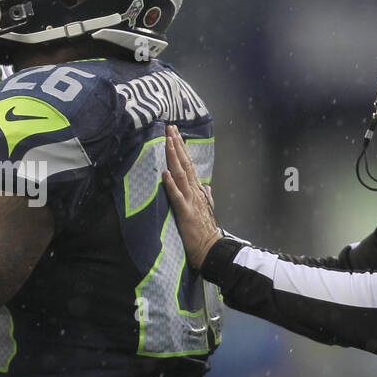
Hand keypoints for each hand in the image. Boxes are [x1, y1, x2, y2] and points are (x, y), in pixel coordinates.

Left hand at [162, 124, 223, 268]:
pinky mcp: (185, 213)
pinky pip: (177, 197)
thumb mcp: (206, 209)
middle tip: (170, 128)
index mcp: (198, 190)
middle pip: (185, 164)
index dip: (181, 149)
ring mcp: (190, 201)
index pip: (188, 165)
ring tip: (168, 142)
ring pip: (181, 175)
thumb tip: (206, 186)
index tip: (175, 134)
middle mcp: (195, 191)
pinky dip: (171, 185)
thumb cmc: (205, 230)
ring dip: (174, 158)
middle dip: (177, 145)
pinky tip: (165, 174)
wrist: (211, 248)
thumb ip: (206, 196)